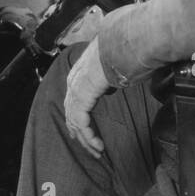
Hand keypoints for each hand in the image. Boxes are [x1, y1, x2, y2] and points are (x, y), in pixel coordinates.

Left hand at [63, 38, 112, 157]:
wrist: (122, 43)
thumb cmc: (123, 50)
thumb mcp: (114, 65)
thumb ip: (111, 77)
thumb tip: (113, 85)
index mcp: (79, 73)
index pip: (74, 102)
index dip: (79, 120)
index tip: (88, 134)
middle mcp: (74, 81)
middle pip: (72, 115)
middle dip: (82, 135)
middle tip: (93, 149)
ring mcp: (76, 89)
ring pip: (75, 122)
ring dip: (86, 140)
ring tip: (97, 152)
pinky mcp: (81, 97)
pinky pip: (82, 123)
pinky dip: (89, 137)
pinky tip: (98, 146)